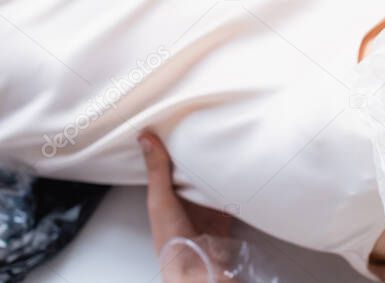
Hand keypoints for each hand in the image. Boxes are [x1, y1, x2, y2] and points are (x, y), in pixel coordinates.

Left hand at [139, 130, 237, 281]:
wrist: (197, 265)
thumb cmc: (171, 237)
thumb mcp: (160, 199)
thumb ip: (156, 169)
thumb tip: (144, 136)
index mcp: (166, 192)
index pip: (170, 161)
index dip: (174, 142)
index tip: (182, 119)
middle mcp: (185, 196)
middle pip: (193, 168)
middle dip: (200, 151)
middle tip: (209, 124)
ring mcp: (205, 204)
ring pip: (211, 178)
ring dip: (218, 165)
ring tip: (226, 139)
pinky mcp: (223, 212)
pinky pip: (229, 192)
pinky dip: (234, 182)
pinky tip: (239, 167)